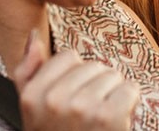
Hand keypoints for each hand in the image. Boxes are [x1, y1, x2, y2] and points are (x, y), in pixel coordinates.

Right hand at [12, 30, 138, 130]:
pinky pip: (130, 89)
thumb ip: (28, 72)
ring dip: (114, 96)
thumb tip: (33, 36)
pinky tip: (118, 122)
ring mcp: (81, 107)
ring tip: (102, 121)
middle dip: (97, 87)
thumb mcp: (32, 111)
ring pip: (113, 76)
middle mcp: (53, 99)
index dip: (76, 77)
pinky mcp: (109, 116)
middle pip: (93, 65)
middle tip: (89, 117)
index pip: (69, 56)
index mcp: (32, 95)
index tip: (72, 102)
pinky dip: (129, 105)